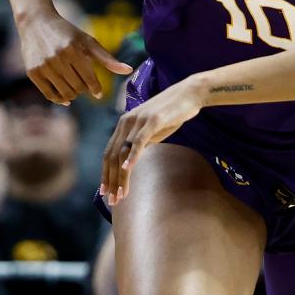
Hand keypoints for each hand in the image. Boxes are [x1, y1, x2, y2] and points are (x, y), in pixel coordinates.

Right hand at [19, 9, 131, 104]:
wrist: (36, 23)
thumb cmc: (67, 33)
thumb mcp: (88, 42)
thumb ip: (107, 59)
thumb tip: (129, 70)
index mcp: (74, 50)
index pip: (89, 79)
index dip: (95, 88)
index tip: (98, 92)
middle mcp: (58, 58)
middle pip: (78, 88)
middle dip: (84, 89)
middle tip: (83, 85)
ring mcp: (44, 66)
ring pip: (65, 93)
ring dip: (73, 95)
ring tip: (74, 88)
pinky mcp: (33, 72)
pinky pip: (49, 95)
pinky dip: (59, 99)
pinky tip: (65, 98)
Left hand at [100, 76, 204, 206]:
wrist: (189, 94)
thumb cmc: (172, 113)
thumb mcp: (152, 130)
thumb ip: (140, 142)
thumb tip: (131, 160)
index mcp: (124, 124)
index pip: (109, 153)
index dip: (106, 174)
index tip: (106, 193)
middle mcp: (126, 122)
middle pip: (112, 156)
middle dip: (110, 181)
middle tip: (112, 201)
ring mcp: (138, 121)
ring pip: (122, 152)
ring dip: (120, 176)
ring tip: (121, 194)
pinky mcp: (152, 120)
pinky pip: (138, 141)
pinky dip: (131, 156)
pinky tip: (127, 169)